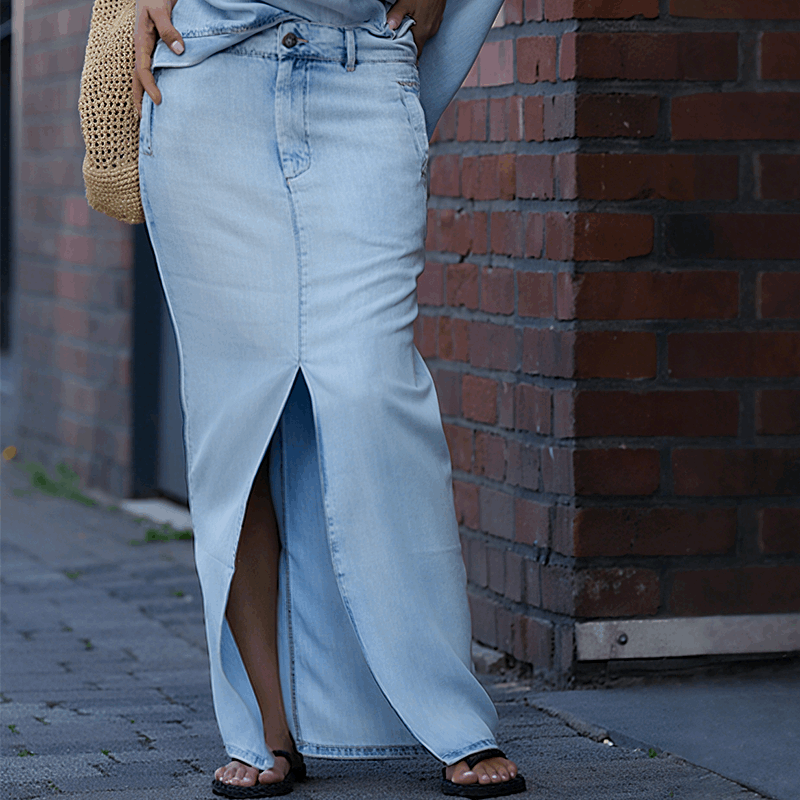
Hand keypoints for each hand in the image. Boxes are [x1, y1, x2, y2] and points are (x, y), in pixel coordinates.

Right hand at [133, 0, 183, 117]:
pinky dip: (152, 83)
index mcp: (141, 42)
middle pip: (138, 79)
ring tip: (149, 114)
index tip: (159, 101)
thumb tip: (179, 51)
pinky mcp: (154, 49)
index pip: (142, 70)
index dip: (149, 87)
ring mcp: (147, 50)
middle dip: (139, 99)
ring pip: (143, 76)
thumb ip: (169, 29)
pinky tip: (159, 95)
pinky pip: (152, 69)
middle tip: (144, 120)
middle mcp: (142, 49)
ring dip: (144, 94)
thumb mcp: (161, 9)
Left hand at [386, 0, 445, 59]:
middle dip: (409, 45)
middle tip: (399, 43)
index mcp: (422, 32)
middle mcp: (430, 32)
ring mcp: (435, 25)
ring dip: (415, 35)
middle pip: (418, 44)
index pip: (416, 53)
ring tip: (405, 31)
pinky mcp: (438, 18)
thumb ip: (397, 15)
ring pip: (423, 36)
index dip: (408, 57)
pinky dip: (421, 27)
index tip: (401, 59)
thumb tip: (388, 27)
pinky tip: (415, 21)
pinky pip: (428, 28)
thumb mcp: (406, 2)